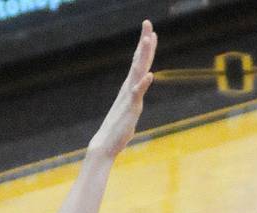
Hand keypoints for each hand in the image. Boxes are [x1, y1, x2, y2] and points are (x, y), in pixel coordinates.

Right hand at [88, 21, 156, 157]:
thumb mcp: (130, 112)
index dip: (145, 48)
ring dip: (143, 55)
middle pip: (139, 61)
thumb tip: (136, 103)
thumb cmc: (117, 131)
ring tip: (148, 39)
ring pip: (138, 72)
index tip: (150, 32)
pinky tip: (150, 74)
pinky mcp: (131, 108)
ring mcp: (129, 97)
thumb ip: (134, 103)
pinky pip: (137, 94)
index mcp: (129, 88)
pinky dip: (143, 84)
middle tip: (148, 23)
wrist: (105, 144)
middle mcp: (129, 88)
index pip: (139, 64)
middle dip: (144, 42)